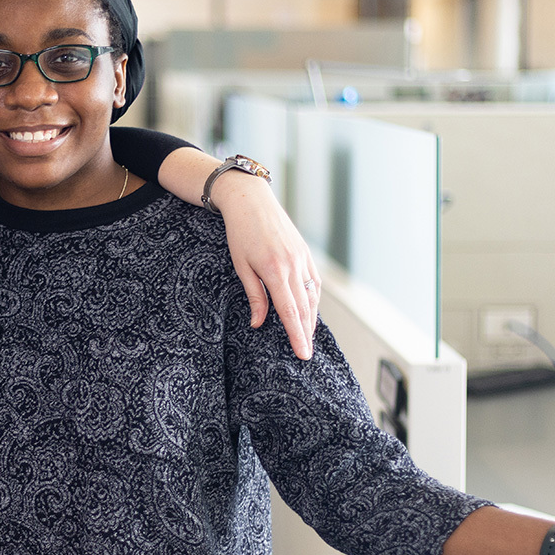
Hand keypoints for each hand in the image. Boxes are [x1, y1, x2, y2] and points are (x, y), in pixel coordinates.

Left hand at [210, 170, 319, 359]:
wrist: (250, 200)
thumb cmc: (240, 232)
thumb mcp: (241, 265)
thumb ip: (254, 295)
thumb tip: (258, 323)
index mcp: (275, 270)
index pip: (289, 311)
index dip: (297, 335)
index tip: (303, 354)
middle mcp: (294, 265)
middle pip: (304, 308)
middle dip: (306, 333)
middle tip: (307, 354)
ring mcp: (302, 258)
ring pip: (312, 296)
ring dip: (311, 318)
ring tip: (307, 337)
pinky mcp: (305, 253)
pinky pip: (314, 282)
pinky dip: (313, 299)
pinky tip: (309, 311)